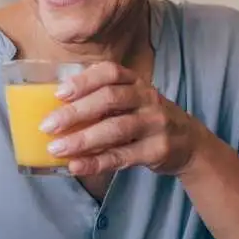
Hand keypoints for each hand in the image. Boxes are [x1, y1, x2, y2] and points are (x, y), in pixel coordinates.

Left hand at [40, 62, 206, 176]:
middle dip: (76, 112)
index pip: (110, 73)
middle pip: (109, 99)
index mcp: (136, 82)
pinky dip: (97, 162)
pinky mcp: (157, 150)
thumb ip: (103, 100)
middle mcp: (147, 99)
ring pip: (115, 129)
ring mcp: (155, 124)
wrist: (190, 143)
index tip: (59, 92)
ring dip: (82, 139)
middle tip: (48, 125)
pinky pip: (122, 156)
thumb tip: (57, 108)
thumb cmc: (148, 118)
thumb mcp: (133, 100)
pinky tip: (76, 165)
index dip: (84, 81)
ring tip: (56, 149)